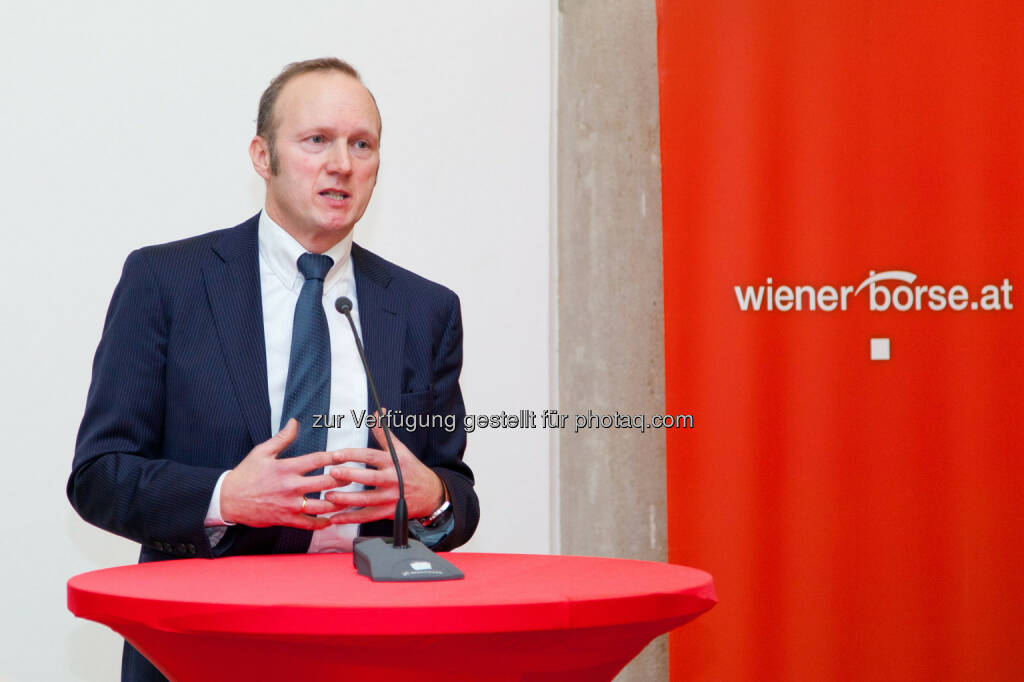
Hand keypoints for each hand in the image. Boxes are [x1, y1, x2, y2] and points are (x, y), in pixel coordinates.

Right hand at [220, 419, 341, 529]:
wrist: (229, 499)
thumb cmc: (246, 474)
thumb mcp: (262, 452)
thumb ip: (282, 438)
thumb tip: (295, 422)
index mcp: (287, 467)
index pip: (318, 459)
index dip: (335, 457)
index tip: (346, 456)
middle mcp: (291, 486)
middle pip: (326, 482)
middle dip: (343, 479)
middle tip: (354, 476)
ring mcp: (290, 505)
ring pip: (323, 505)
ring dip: (338, 502)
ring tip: (348, 498)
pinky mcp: (287, 519)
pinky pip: (309, 523)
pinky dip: (323, 523)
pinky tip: (332, 519)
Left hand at [324, 410, 444, 524]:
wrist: (431, 494)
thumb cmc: (412, 470)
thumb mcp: (400, 450)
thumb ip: (384, 433)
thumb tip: (377, 412)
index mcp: (393, 462)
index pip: (371, 456)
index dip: (353, 454)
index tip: (336, 454)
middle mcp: (393, 479)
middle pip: (369, 477)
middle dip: (349, 475)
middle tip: (331, 472)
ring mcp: (391, 497)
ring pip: (366, 499)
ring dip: (346, 499)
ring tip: (328, 496)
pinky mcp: (389, 512)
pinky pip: (367, 516)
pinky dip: (350, 518)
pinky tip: (336, 518)